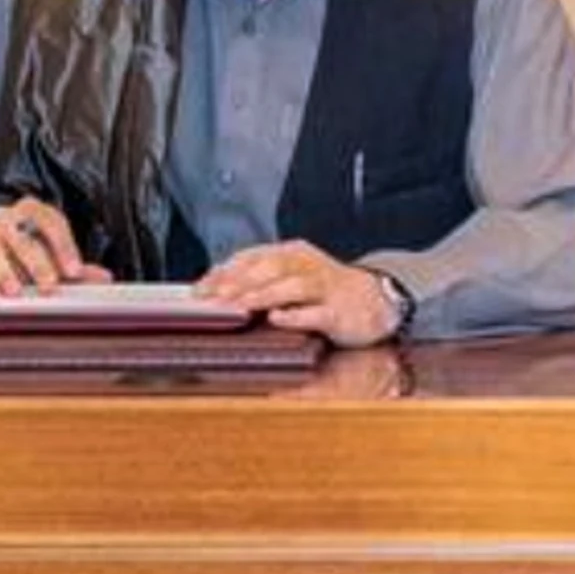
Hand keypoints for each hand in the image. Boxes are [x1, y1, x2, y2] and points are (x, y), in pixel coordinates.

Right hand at [0, 198, 109, 297]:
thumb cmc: (19, 250)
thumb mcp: (48, 253)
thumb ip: (74, 265)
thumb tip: (105, 278)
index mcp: (33, 211)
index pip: (52, 222)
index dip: (65, 247)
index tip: (75, 272)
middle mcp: (7, 218)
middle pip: (24, 238)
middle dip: (38, 263)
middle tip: (49, 286)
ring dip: (6, 272)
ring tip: (16, 291)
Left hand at [196, 240, 404, 347]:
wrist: (375, 301)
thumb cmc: (324, 292)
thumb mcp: (292, 278)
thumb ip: (260, 281)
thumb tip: (214, 293)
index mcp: (293, 253)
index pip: (253, 257)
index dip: (224, 272)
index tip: (199, 292)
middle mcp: (308, 265)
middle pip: (271, 267)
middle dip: (238, 283)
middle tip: (211, 300)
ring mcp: (326, 287)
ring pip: (293, 286)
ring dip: (263, 296)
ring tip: (238, 307)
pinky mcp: (340, 311)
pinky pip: (317, 312)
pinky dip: (297, 315)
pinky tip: (278, 319)